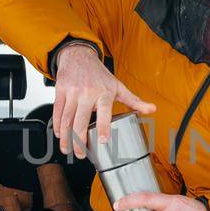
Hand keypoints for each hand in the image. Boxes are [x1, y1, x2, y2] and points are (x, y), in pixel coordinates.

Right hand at [53, 44, 156, 159]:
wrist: (78, 56)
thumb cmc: (99, 74)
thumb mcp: (118, 86)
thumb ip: (134, 100)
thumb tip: (152, 110)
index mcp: (104, 92)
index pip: (104, 111)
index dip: (103, 126)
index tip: (103, 140)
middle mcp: (87, 93)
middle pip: (81, 120)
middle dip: (79, 140)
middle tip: (81, 155)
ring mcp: (72, 92)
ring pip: (67, 118)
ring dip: (66, 137)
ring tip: (68, 151)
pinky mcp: (60, 92)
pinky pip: (57, 112)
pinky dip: (58, 127)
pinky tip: (60, 136)